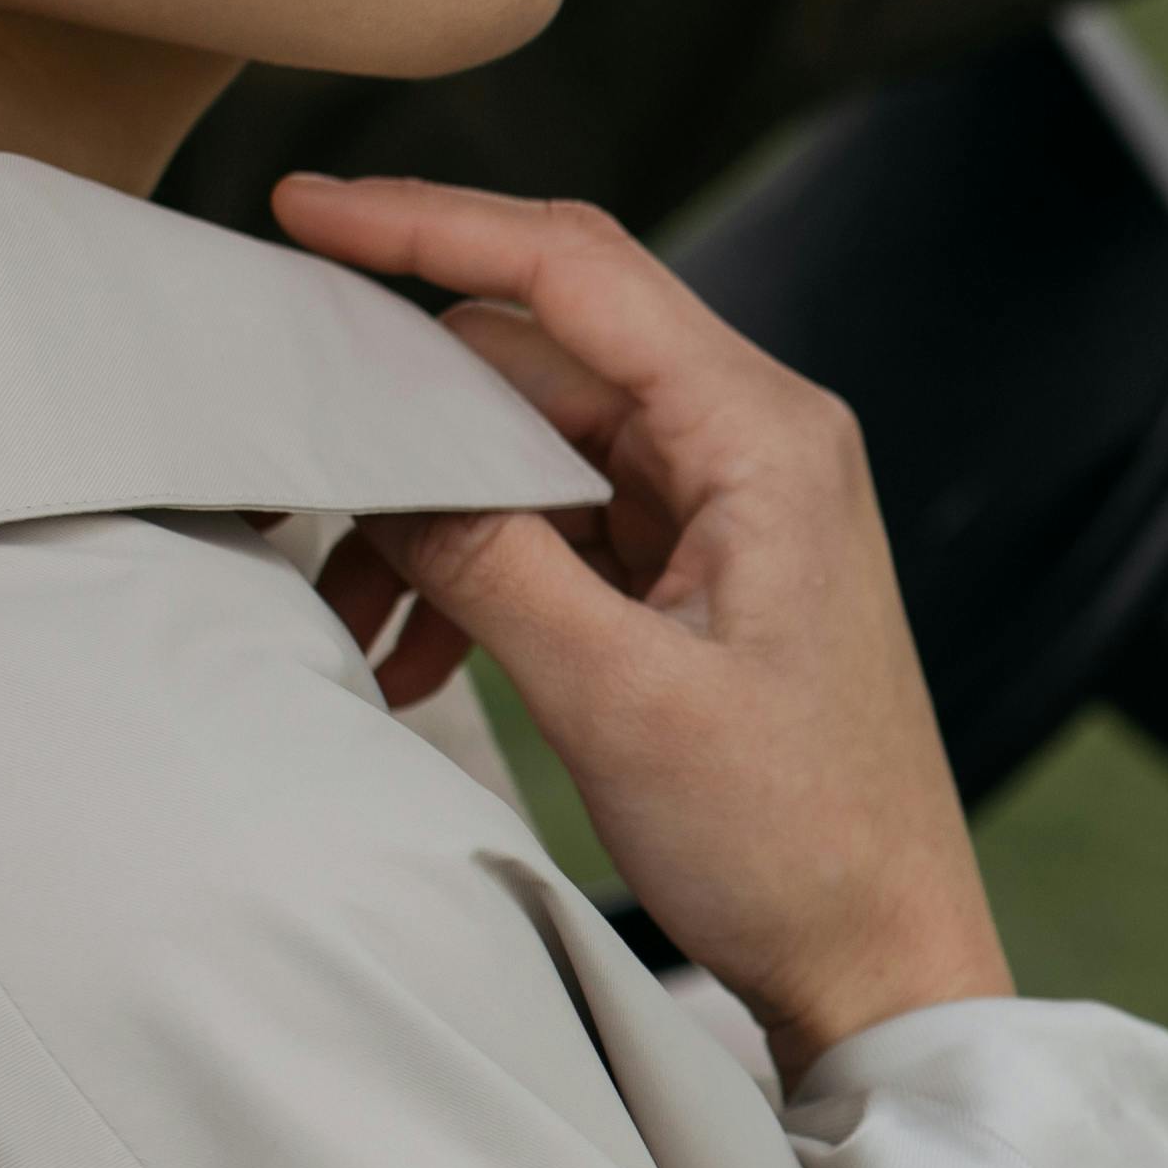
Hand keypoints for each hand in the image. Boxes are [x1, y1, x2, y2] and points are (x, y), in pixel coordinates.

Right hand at [270, 172, 1011, 1077]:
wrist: (879, 960)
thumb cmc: (795, 842)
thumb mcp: (619, 699)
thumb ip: (491, 563)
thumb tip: (384, 475)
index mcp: (764, 437)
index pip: (575, 269)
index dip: (430, 224)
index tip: (306, 206)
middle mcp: (752, 444)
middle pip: (537, 354)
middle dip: (406, 413)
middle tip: (287, 456)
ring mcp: (725, 506)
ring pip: (531, 448)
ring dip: (431, 517)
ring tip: (350, 618)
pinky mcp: (699, 570)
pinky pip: (557, 523)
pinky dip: (476, 569)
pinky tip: (418, 655)